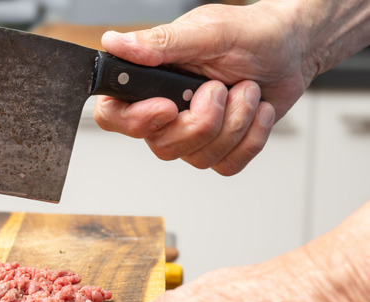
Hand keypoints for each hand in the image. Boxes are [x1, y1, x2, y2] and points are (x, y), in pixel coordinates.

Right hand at [94, 2, 312, 175]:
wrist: (293, 49)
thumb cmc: (251, 33)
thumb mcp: (207, 31)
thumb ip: (160, 42)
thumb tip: (115, 43)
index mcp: (150, 80)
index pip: (112, 115)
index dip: (134, 121)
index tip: (168, 107)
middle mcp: (164, 112)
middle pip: (161, 145)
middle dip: (202, 121)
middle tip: (220, 88)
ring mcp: (192, 134)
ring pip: (198, 157)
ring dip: (234, 123)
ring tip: (246, 90)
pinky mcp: (220, 149)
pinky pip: (226, 165)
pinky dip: (251, 139)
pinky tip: (257, 112)